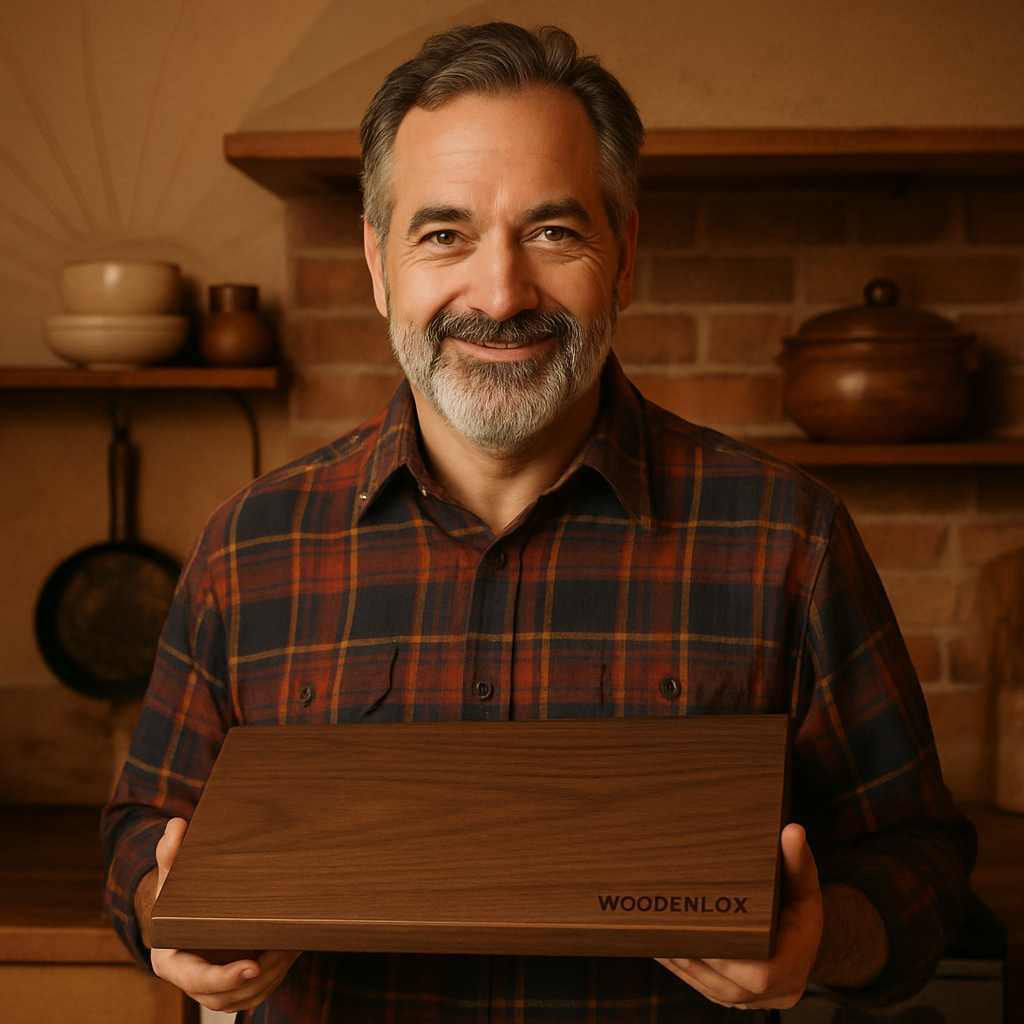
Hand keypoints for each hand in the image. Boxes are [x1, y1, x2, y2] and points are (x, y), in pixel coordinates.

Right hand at [146, 817, 300, 1012]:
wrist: (183, 912)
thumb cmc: (177, 894)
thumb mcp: (172, 875)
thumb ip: (171, 854)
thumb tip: (176, 826)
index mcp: (171, 961)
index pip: (197, 979)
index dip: (224, 978)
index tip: (252, 967)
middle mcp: (191, 981)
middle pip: (225, 996)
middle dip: (259, 977)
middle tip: (286, 950)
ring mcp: (212, 988)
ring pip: (244, 997)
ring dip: (272, 977)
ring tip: (294, 946)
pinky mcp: (232, 986)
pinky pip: (254, 992)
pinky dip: (275, 976)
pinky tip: (292, 950)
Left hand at [656, 822, 822, 1009]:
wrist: (806, 940)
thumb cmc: (801, 908)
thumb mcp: (804, 884)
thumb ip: (798, 860)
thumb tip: (792, 831)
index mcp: (794, 963)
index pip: (761, 974)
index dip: (727, 959)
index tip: (698, 936)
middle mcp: (777, 990)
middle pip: (729, 985)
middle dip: (695, 959)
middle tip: (664, 930)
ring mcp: (756, 1000)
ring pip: (714, 990)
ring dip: (684, 966)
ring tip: (657, 938)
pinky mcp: (738, 999)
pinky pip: (708, 990)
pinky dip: (686, 972)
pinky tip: (666, 950)